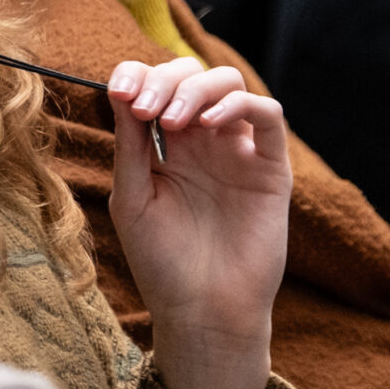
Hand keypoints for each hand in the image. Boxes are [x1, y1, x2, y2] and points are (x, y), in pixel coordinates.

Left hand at [105, 57, 291, 388]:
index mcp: (164, 145)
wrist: (203, 313)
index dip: (137, 75)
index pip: (154, 86)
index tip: (119, 90)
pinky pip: (268, 116)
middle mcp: (202, 141)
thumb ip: (130, 145)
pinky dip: (241, 105)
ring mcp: (238, 151)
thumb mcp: (132, 198)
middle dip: (165, 80)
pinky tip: (212, 125)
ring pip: (229, 84)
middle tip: (146, 109)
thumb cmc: (163, 263)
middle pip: (191, 75)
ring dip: (198, 88)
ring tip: (176, 121)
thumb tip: (119, 87)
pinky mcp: (271, 168)